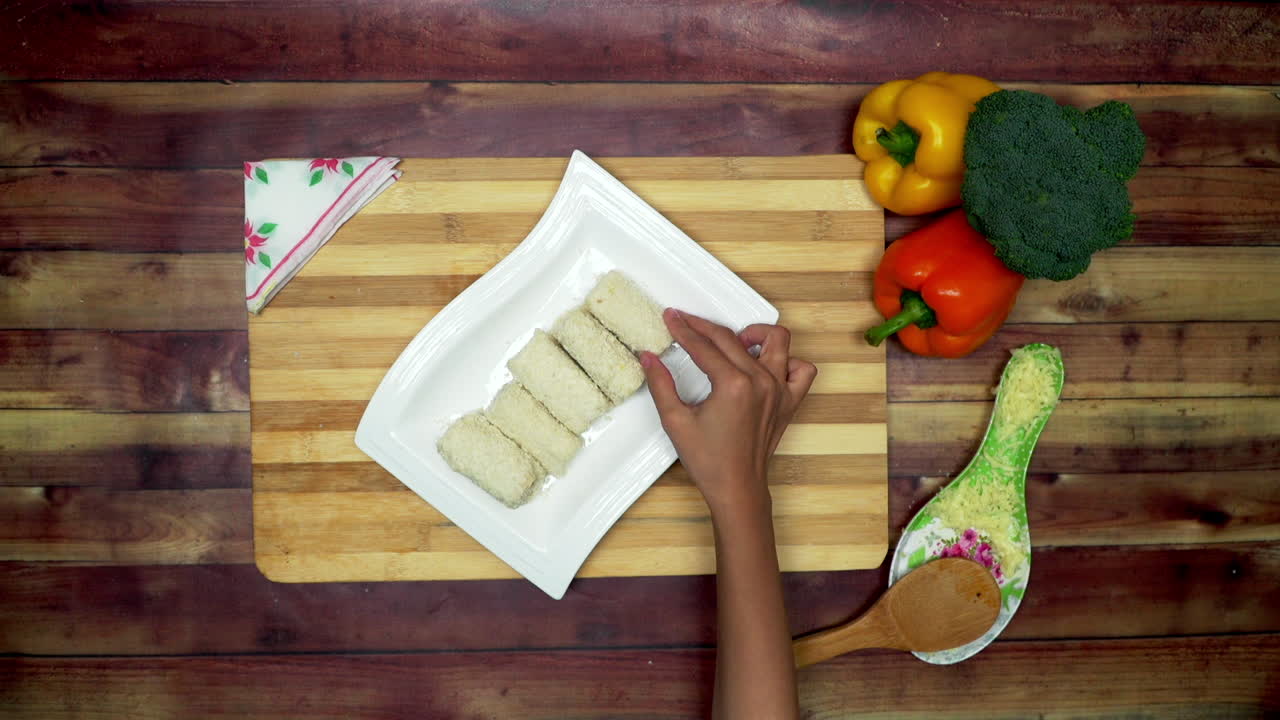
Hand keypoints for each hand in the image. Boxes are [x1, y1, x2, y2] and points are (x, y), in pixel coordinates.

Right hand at [640, 309, 817, 515]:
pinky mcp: (788, 402)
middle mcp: (761, 382)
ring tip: (735, 339)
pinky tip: (767, 365)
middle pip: (730, 338)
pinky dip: (788, 362)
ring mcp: (779, 391)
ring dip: (755, 334)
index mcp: (733, 385)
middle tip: (686, 323)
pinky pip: (801, 371)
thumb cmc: (710, 462)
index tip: (672, 318)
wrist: (736, 488)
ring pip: (777, 342)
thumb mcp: (676, 421)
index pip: (703, 345)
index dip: (683, 329)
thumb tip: (648, 358)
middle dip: (704, 327)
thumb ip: (661, 384)